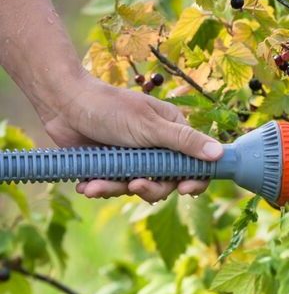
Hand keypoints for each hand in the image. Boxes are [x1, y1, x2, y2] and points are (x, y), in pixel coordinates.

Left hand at [43, 73, 222, 201]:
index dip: (194, 178)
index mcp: (174, 132)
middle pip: (167, 181)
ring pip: (139, 187)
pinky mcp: (114, 166)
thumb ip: (184, 142)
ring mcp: (136, 158)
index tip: (184, 189)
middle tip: (134, 185)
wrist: (64, 104)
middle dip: (150, 188)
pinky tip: (87, 184)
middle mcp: (158, 147)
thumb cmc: (110, 108)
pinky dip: (101, 187)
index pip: (196, 162)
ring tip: (97, 184)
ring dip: (117, 188)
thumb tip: (219, 154)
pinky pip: (115, 186)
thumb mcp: (150, 126)